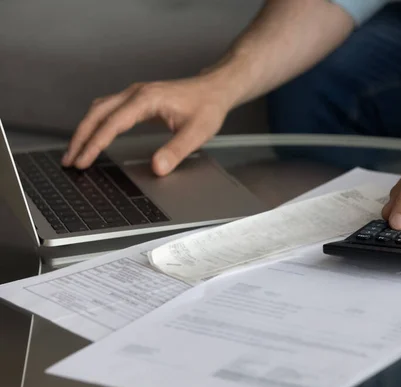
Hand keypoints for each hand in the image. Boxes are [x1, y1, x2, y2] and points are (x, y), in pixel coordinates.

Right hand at [61, 76, 230, 175]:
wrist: (215, 89)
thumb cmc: (208, 107)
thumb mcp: (197, 132)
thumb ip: (176, 151)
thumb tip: (157, 168)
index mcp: (147, 99)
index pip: (112, 123)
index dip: (95, 144)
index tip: (83, 160)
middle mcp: (136, 93)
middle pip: (97, 114)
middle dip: (80, 138)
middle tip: (69, 161)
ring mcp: (135, 94)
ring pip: (99, 110)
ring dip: (85, 130)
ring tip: (75, 153)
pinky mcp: (138, 99)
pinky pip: (108, 110)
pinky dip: (96, 124)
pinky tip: (93, 137)